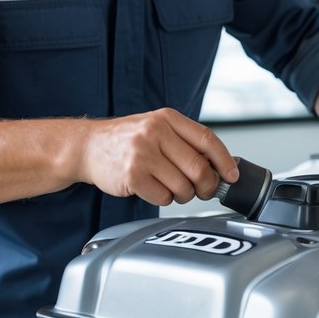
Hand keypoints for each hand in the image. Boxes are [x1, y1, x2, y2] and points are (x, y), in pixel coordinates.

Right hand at [80, 108, 238, 206]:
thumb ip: (184, 142)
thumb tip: (218, 167)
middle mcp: (155, 133)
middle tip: (203, 191)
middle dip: (206, 186)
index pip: (207, 139)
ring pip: (183, 186)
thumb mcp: (156, 128)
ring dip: (183, 195)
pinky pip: (163, 197)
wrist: (87, 146)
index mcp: (167, 118)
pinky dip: (164, 199)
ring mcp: (142, 154)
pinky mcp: (132, 176)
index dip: (224, 161)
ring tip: (171, 187)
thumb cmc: (126, 141)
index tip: (232, 176)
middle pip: (199, 168)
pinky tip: (153, 189)